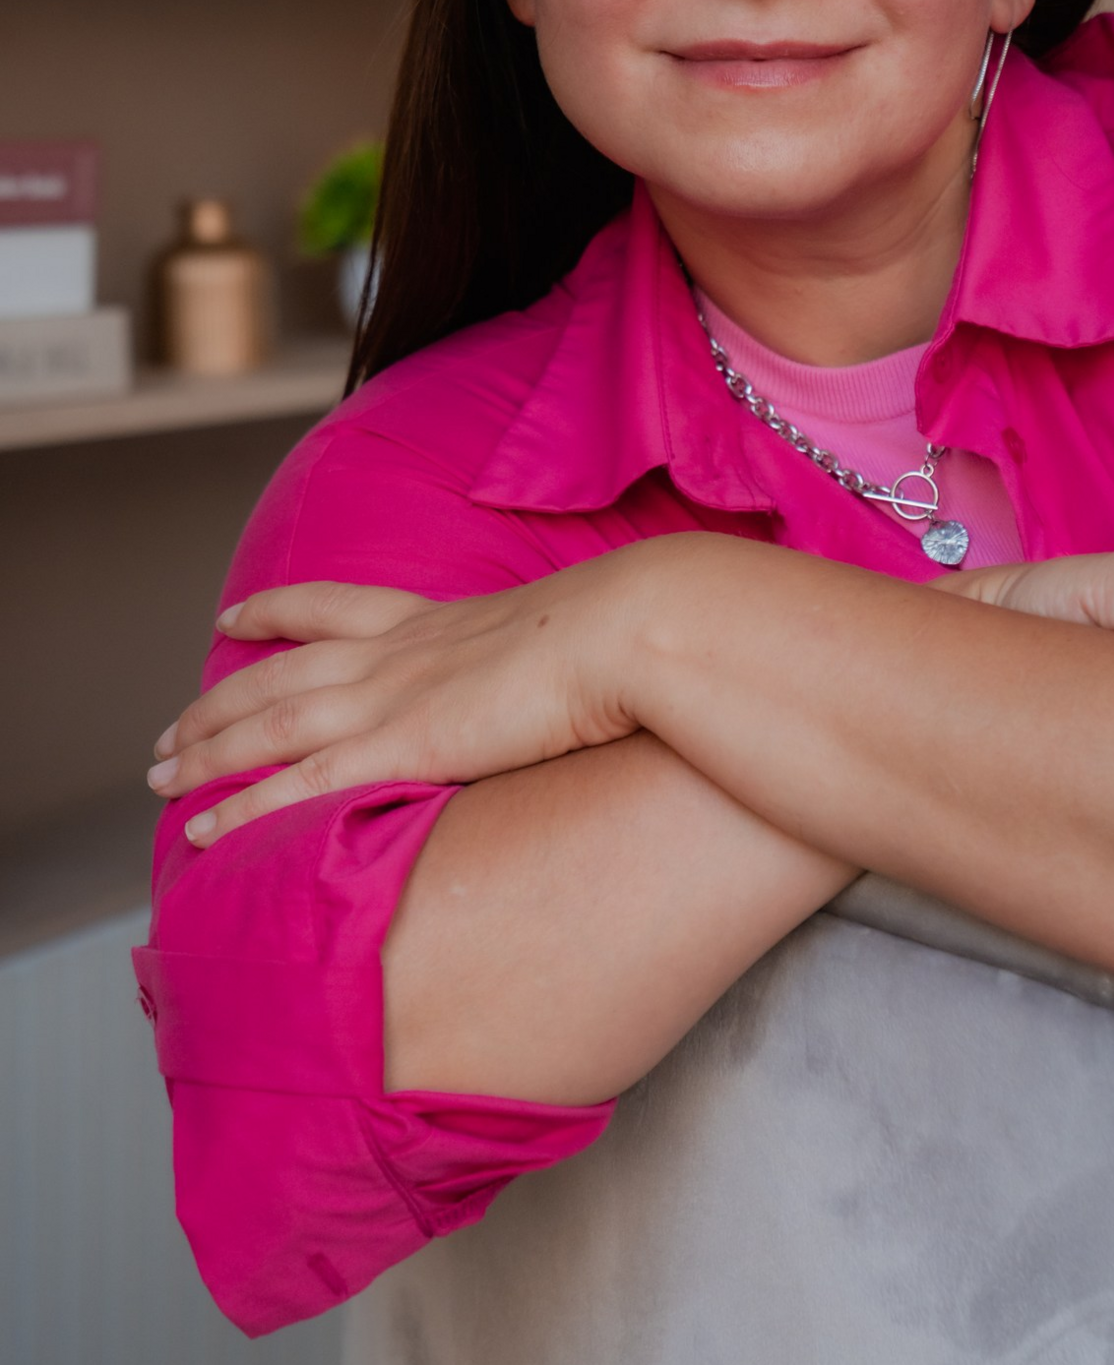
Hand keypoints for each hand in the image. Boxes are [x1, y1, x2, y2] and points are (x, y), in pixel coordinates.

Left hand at [146, 558, 645, 846]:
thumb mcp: (571, 633)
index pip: (333, 605)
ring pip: (268, 725)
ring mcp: (395, 698)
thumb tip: (570, 675)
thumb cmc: (624, 632)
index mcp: (437, 621)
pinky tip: (205, 830)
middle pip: (277, 673)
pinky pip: (299, 784)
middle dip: (215, 703)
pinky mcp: (404, 747)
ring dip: (205, 753)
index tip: (233, 617)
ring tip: (159, 780)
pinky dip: (244, 807)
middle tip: (166, 733)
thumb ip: (546, 656)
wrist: (631, 630)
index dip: (275, 611)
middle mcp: (400, 653)